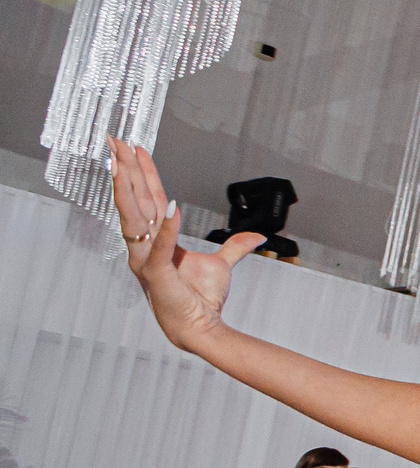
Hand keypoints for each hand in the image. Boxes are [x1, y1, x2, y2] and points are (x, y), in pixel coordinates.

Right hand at [109, 137, 264, 350]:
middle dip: (124, 169)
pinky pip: (159, 247)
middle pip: (133, 200)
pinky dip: (167, 227)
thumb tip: (256, 237)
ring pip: (133, 216)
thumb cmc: (201, 298)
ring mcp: (145, 260)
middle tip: (114, 139)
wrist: (201, 328)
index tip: (133, 147)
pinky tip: (171, 205)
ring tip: (122, 161)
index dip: (141, 173)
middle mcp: (143, 247)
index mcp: (155, 240)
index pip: (147, 198)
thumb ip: (235, 247)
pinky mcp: (157, 275)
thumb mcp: (221, 265)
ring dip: (128, 188)